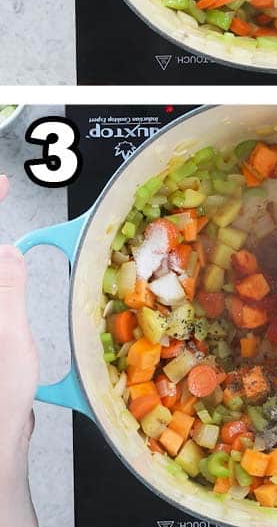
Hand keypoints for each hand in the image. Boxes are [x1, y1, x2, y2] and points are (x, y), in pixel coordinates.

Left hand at [0, 202, 42, 526]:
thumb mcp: (8, 341)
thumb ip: (6, 290)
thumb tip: (7, 251)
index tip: (4, 185)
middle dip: (3, 242)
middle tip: (11, 203)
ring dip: (8, 263)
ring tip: (25, 242)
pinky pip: (1, 300)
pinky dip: (11, 284)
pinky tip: (25, 277)